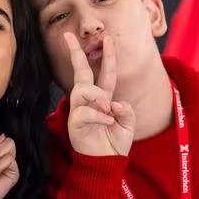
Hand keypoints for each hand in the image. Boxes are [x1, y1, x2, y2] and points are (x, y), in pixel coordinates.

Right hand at [64, 32, 134, 156]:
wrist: (106, 162)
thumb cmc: (114, 143)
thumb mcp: (128, 123)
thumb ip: (125, 109)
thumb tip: (113, 102)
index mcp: (103, 98)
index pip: (105, 73)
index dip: (107, 56)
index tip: (107, 39)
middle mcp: (90, 101)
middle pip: (80, 72)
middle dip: (76, 53)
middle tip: (69, 35)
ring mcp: (79, 110)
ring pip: (82, 89)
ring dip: (98, 96)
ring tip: (108, 109)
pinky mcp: (75, 121)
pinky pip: (85, 110)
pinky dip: (99, 114)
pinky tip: (107, 121)